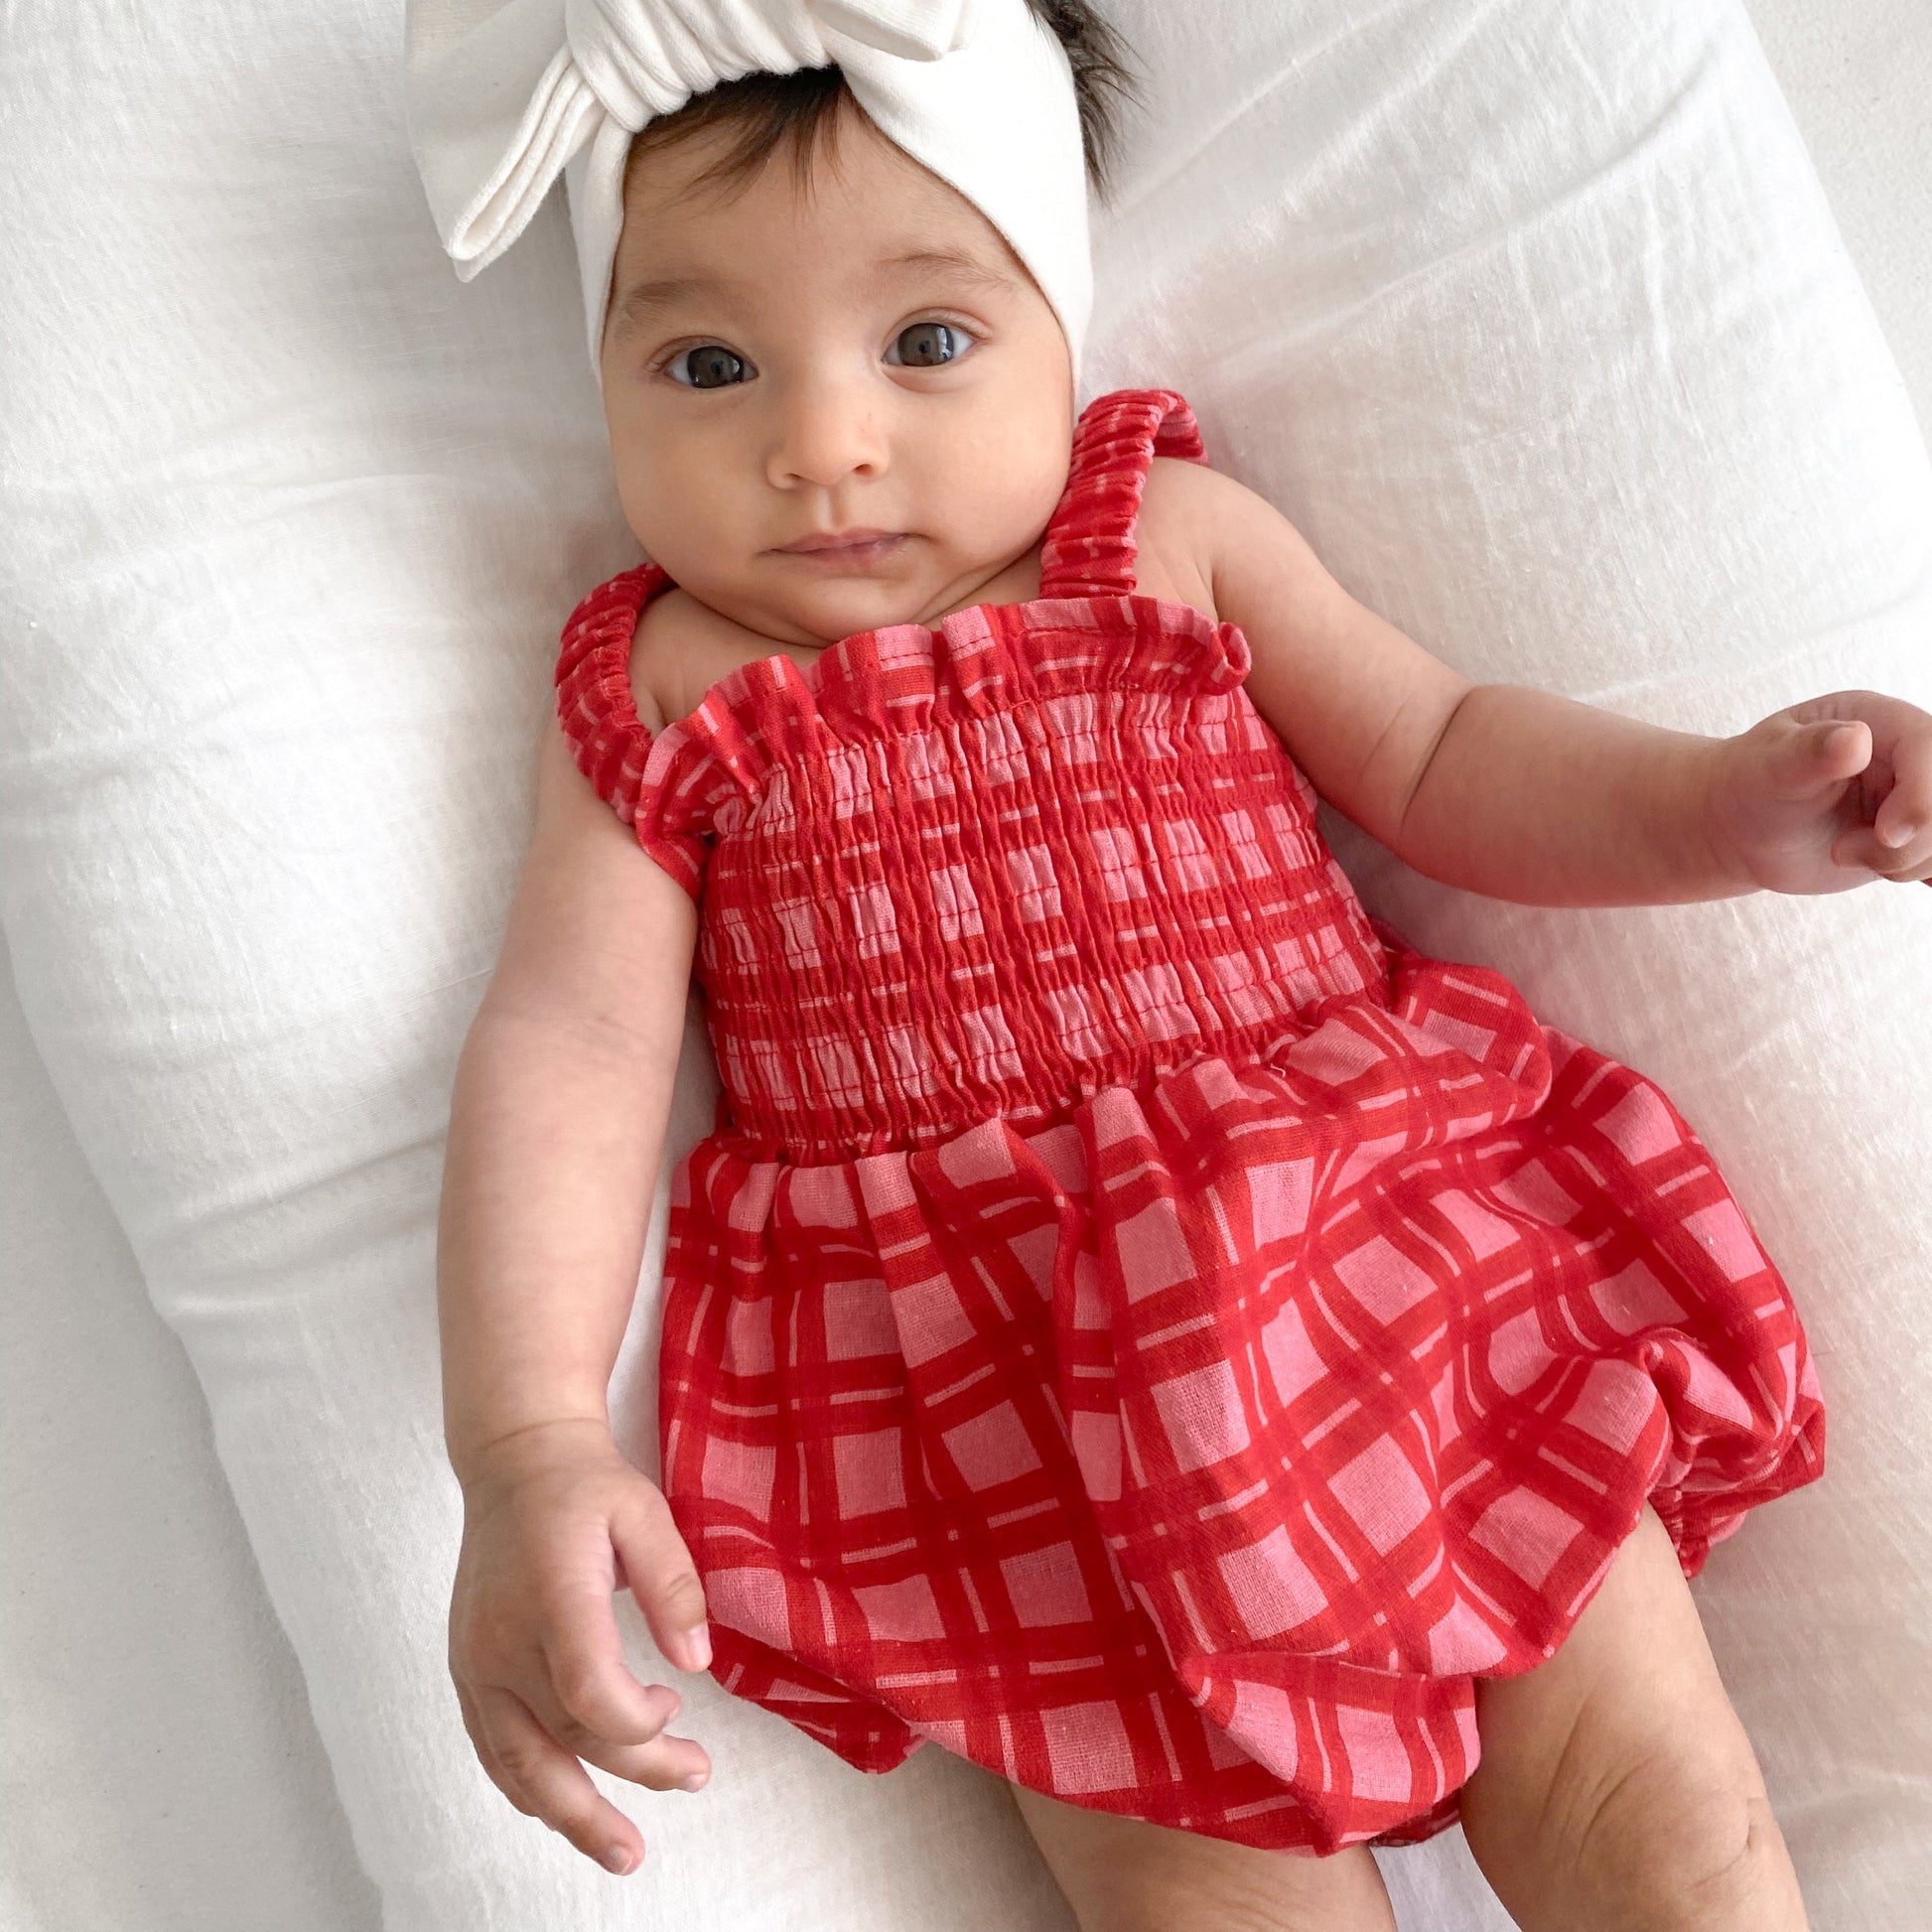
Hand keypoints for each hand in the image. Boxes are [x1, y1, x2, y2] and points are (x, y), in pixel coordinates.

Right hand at [447, 1418, 711, 1876]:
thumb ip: (672, 1585)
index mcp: (550, 1597)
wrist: (514, 1461)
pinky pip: (492, 1748)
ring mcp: (476, 1661)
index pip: (587, 1694)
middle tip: (693, 1777)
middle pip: (562, 1740)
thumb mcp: (645, 1512)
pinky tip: (566, 1808)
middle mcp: (501, 1640)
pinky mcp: (468, 1670)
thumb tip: (697, 1663)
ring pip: (518, 1763)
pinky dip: (529, 1785)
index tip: (678, 1707)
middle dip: (632, 1776)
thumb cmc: (585, 1486)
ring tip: (623, 1848)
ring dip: (573, 1813)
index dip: (639, 1726)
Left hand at [1707, 690, 1931, 893]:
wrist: (1741, 826)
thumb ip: (1813, 752)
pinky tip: (1883, 869)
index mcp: (1880, 722)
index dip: (1923, 797)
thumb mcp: (1773, 765)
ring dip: (1902, 863)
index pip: (1931, 749)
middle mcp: (1906, 758)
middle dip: (1912, 841)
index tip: (1886, 835)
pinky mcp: (1914, 837)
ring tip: (1842, 853)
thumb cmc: (1752, 783)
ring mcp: (1914, 798)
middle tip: (1843, 851)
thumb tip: (1854, 737)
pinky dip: (1920, 872)